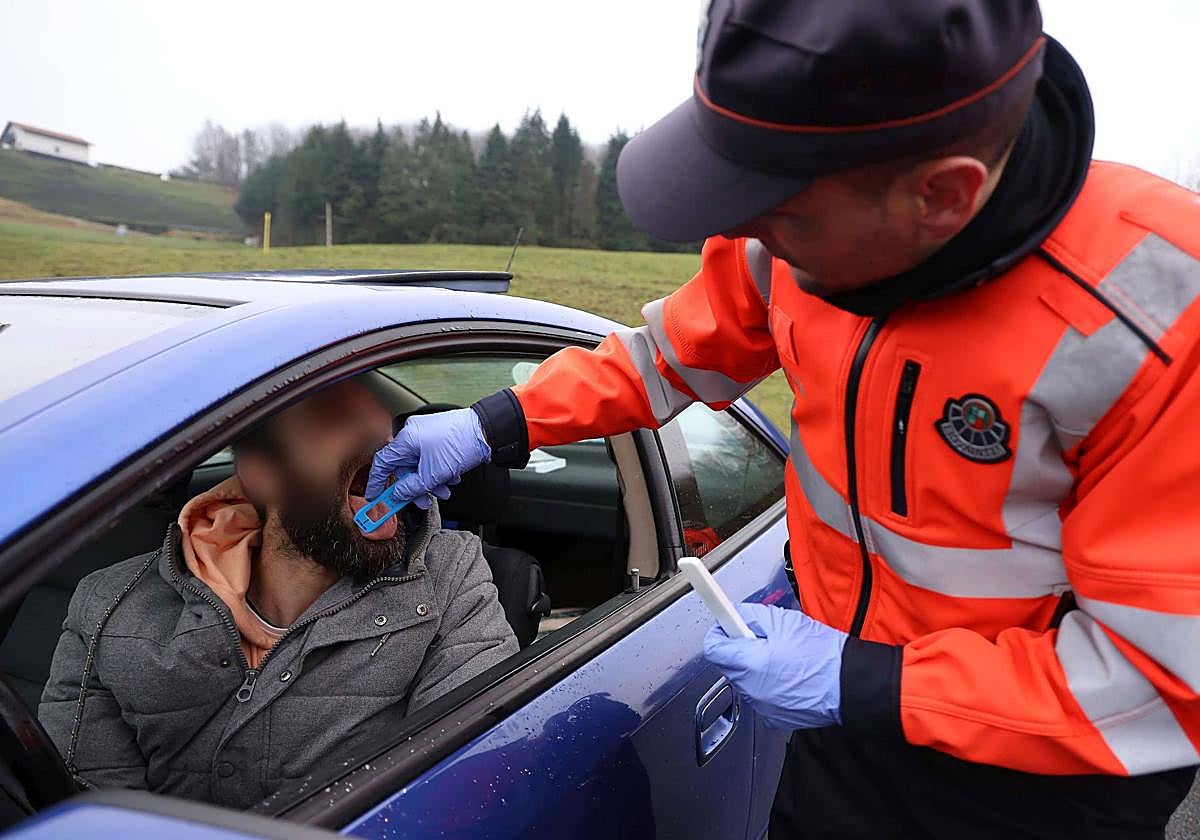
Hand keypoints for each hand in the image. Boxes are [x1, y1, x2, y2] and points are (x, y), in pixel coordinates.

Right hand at [365, 408, 491, 509]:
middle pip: (405, 467)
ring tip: (444, 489)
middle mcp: (413, 433)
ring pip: (420, 465)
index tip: (376, 496)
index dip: (378, 482)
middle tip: (423, 500)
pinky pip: (431, 458)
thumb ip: (411, 488)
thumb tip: (398, 495)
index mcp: (406, 439)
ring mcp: (427, 434)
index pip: (383, 463)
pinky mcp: (439, 436)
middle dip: (416, 486)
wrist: (487, 431)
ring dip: (431, 481)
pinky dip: (439, 471)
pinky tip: (451, 477)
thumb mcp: (432, 474)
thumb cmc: (460, 444)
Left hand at [703, 603, 847, 729]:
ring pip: (745, 681)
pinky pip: (761, 697)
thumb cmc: (823, 654)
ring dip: (756, 668)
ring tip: (784, 658)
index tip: (726, 625)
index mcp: (750, 663)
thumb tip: (732, 615)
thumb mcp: (784, 621)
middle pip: (729, 664)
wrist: (851, 684)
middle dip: (741, 649)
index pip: (712, 648)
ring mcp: (762, 706)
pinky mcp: (774, 717)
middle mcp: (751, 689)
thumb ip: (751, 615)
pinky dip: (769, 686)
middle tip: (766, 639)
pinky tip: (790, 676)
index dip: (719, 632)